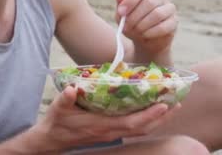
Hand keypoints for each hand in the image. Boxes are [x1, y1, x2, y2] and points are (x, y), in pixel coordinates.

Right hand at [31, 86, 179, 150]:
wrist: (52, 139)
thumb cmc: (57, 122)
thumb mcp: (58, 108)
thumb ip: (65, 98)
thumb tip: (71, 89)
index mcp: (101, 126)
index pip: (130, 123)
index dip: (148, 116)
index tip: (163, 106)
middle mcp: (110, 132)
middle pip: (142, 128)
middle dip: (160, 118)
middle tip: (175, 104)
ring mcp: (111, 134)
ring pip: (140, 130)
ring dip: (157, 121)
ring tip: (170, 108)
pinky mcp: (110, 133)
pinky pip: (134, 129)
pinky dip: (146, 122)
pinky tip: (151, 114)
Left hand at [114, 0, 176, 55]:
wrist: (142, 39)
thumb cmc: (131, 22)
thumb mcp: (121, 14)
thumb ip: (120, 2)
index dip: (130, 0)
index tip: (121, 12)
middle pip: (149, 2)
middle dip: (135, 16)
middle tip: (126, 26)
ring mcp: (169, 8)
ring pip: (157, 14)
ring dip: (142, 25)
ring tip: (135, 31)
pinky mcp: (174, 21)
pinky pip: (164, 26)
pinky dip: (151, 32)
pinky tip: (144, 35)